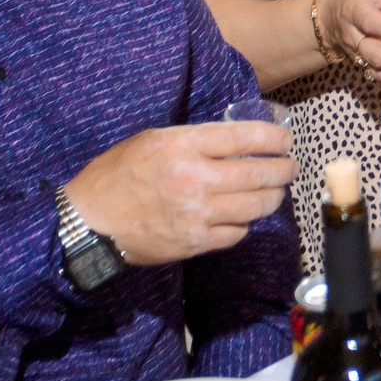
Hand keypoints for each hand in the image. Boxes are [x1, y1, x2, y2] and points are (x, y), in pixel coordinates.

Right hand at [62, 125, 293, 267]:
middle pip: (259, 174)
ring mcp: (197, 214)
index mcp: (182, 146)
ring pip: (255, 206)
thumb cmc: (118, 175)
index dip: (274, 138)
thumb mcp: (153, 140)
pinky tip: (244, 215)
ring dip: (273, 197)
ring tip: (275, 191)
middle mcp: (195, 179)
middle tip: (290, 167)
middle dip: (284, 169)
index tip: (286, 140)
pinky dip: (247, 223)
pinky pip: (237, 233)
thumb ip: (195, 139)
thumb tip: (237, 141)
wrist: (90, 223)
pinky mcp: (195, 243)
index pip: (244, 138)